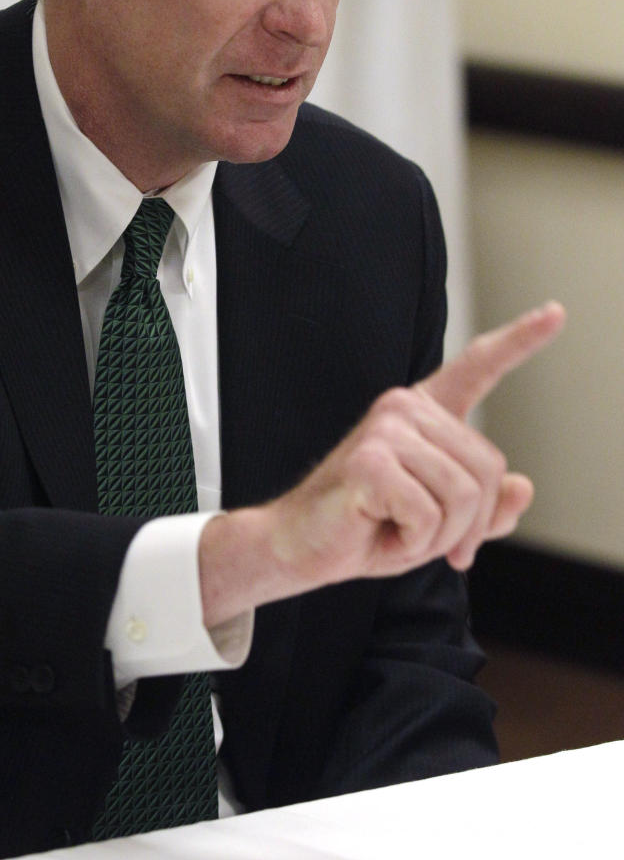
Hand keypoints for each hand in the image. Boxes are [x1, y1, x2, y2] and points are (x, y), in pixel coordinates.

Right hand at [200, 302, 565, 624]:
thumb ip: (484, 509)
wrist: (303, 547)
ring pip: (464, 497)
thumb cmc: (367, 528)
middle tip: (422, 536)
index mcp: (424, 414)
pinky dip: (412, 542)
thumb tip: (522, 488)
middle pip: (487, 470)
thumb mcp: (439, 524)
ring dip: (437, 537)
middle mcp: (405, 408)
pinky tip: (379, 529)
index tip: (556, 313)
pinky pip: (430, 515)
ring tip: (395, 530)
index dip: (520, 341)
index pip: (478, 367)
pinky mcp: (371, 461)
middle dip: (466, 524)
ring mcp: (386, 429)